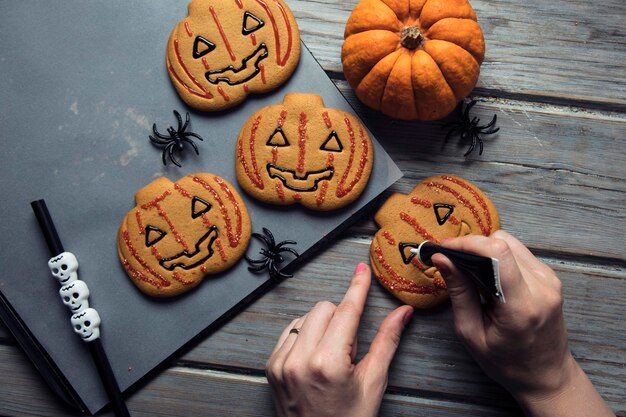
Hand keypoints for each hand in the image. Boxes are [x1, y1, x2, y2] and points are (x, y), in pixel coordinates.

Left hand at [265, 263, 413, 416]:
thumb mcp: (373, 383)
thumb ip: (387, 341)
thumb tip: (402, 312)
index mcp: (328, 363)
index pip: (346, 311)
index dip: (357, 287)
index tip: (362, 270)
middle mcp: (299, 359)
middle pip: (324, 308)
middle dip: (341, 318)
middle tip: (350, 346)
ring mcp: (281, 363)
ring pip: (305, 317)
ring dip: (322, 326)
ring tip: (332, 355)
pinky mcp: (271, 366)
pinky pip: (290, 332)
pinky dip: (305, 336)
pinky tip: (316, 357)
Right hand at [431, 230, 613, 416]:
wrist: (546, 377)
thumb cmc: (508, 364)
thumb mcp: (471, 334)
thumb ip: (459, 292)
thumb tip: (443, 259)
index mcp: (521, 306)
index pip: (497, 253)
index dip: (466, 244)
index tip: (444, 249)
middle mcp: (542, 288)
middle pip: (502, 241)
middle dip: (472, 246)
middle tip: (452, 262)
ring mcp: (550, 280)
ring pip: (510, 242)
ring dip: (486, 251)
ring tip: (472, 274)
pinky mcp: (550, 277)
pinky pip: (519, 252)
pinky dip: (498, 258)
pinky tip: (489, 278)